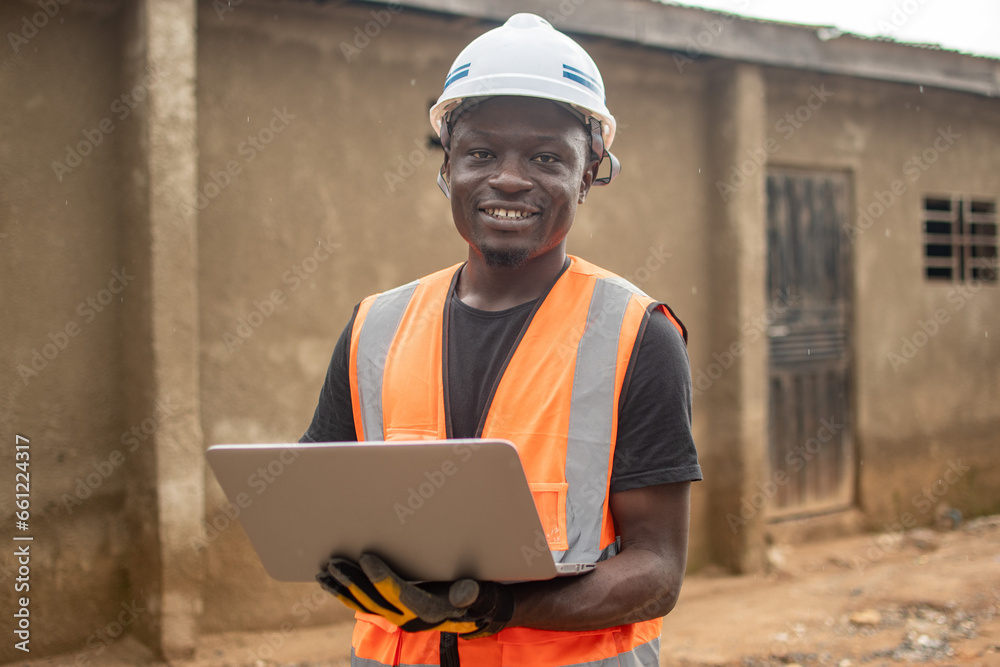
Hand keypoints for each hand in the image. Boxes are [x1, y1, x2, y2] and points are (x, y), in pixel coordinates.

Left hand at [317, 553, 513, 638]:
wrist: (474, 613)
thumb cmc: (477, 596)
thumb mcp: (480, 593)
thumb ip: (471, 593)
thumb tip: (464, 592)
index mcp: (428, 610)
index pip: (399, 593)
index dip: (382, 576)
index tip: (366, 557)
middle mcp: (409, 619)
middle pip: (374, 600)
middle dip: (353, 581)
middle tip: (334, 563)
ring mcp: (397, 618)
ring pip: (364, 604)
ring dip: (342, 589)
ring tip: (324, 573)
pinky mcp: (391, 613)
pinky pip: (364, 605)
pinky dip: (346, 594)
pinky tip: (331, 583)